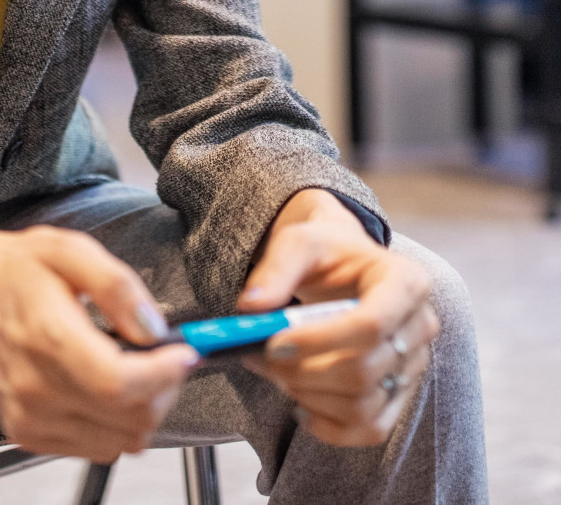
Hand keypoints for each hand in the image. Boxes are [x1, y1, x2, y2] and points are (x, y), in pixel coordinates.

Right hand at [0, 222, 198, 462]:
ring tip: (130, 367)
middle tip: (160, 354)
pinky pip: (94, 446)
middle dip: (162, 388)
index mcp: (47, 337)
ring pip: (118, 441)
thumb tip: (154, 326)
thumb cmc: (10, 269)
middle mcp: (36, 388)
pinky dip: (112, 422)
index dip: (166, 374)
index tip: (183, 351)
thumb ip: (117, 285)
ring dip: (140, 409)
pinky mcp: (26, 433)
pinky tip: (101, 385)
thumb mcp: (67, 250)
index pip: (122, 385)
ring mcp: (30, 416)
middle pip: (129, 420)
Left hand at [238, 190, 437, 446]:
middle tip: (261, 357)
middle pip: (364, 371)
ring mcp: (413, 367)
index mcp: (406, 282)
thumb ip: (275, 269)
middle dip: (305, 371)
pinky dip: (329, 427)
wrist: (347, 267)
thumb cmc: (328, 252)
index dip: (319, 341)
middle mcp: (419, 327)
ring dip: (310, 397)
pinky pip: (371, 429)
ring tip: (276, 372)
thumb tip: (251, 307)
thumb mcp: (300, 241)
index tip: (274, 344)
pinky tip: (299, 404)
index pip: (371, 324)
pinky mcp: (400, 395)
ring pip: (365, 406)